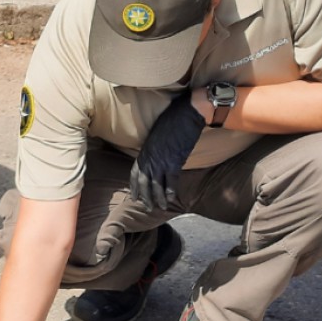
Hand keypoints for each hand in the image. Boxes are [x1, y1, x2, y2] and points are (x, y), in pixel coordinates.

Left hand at [129, 89, 205, 210]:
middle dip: (145, 197)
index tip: (134, 197)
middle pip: (143, 183)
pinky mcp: (175, 161)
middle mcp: (150, 158)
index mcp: (144, 151)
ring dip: (158, 198)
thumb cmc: (172, 120)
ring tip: (160, 207)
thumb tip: (153, 158)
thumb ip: (152, 149)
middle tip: (147, 207)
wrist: (187, 112)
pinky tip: (171, 199)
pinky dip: (170, 191)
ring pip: (156, 185)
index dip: (134, 187)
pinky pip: (171, 181)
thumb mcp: (155, 135)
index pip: (134, 173)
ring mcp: (161, 160)